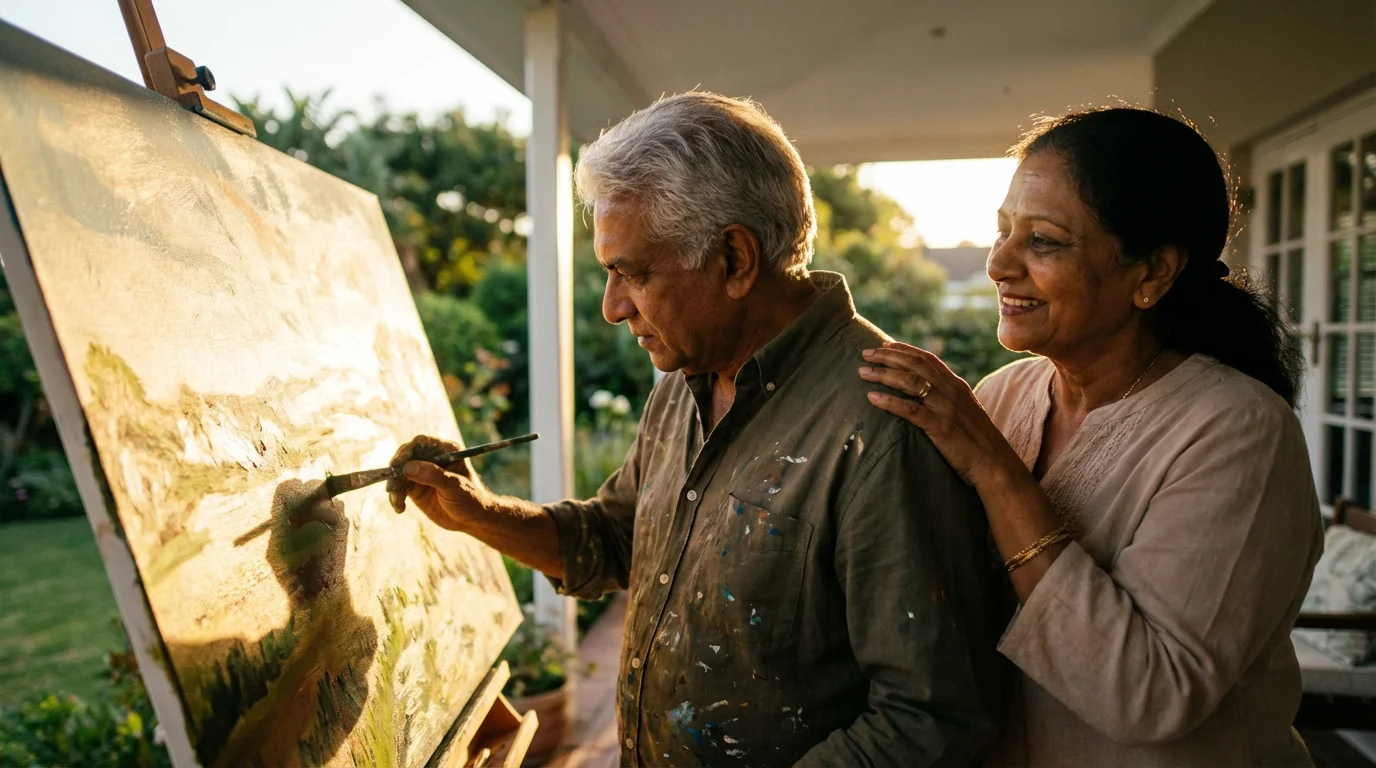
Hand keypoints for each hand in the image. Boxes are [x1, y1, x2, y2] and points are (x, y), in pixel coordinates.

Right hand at [386, 435, 492, 530]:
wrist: (473, 520)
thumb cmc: (471, 499)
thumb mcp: (455, 486)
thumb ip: (433, 476)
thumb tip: (408, 467)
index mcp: (445, 450)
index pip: (421, 443)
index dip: (407, 451)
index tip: (398, 464)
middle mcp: (431, 458)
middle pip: (406, 456)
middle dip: (396, 469)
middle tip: (392, 484)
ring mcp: (422, 473)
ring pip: (399, 472)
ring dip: (394, 486)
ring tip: (398, 501)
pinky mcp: (415, 488)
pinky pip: (399, 488)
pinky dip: (396, 496)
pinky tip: (399, 508)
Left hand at [859, 342, 1017, 485]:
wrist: (995, 465)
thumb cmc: (976, 442)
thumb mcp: (964, 412)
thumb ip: (946, 399)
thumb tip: (925, 394)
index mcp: (956, 385)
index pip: (927, 359)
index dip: (904, 350)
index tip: (884, 345)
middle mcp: (950, 391)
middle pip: (915, 364)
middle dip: (888, 356)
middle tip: (865, 352)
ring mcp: (945, 408)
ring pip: (910, 382)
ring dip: (884, 374)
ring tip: (863, 372)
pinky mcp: (940, 427)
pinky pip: (910, 410)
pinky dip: (889, 401)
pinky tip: (872, 398)